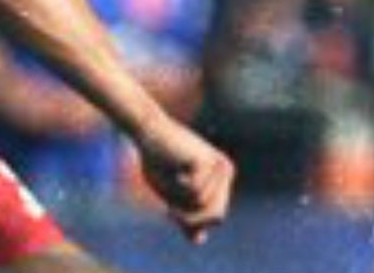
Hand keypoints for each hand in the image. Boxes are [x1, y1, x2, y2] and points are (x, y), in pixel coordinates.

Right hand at [133, 113, 233, 243]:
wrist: (147, 133)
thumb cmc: (158, 161)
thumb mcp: (173, 195)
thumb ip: (187, 214)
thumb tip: (199, 240)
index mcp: (221, 180)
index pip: (216, 217)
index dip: (194, 221)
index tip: (171, 210)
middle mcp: (226, 171)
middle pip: (216, 215)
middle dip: (190, 217)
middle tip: (168, 207)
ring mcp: (218, 166)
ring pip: (202, 205)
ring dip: (178, 198)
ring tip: (170, 178)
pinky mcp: (207, 161)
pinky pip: (194, 192)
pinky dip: (177, 187)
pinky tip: (173, 167)